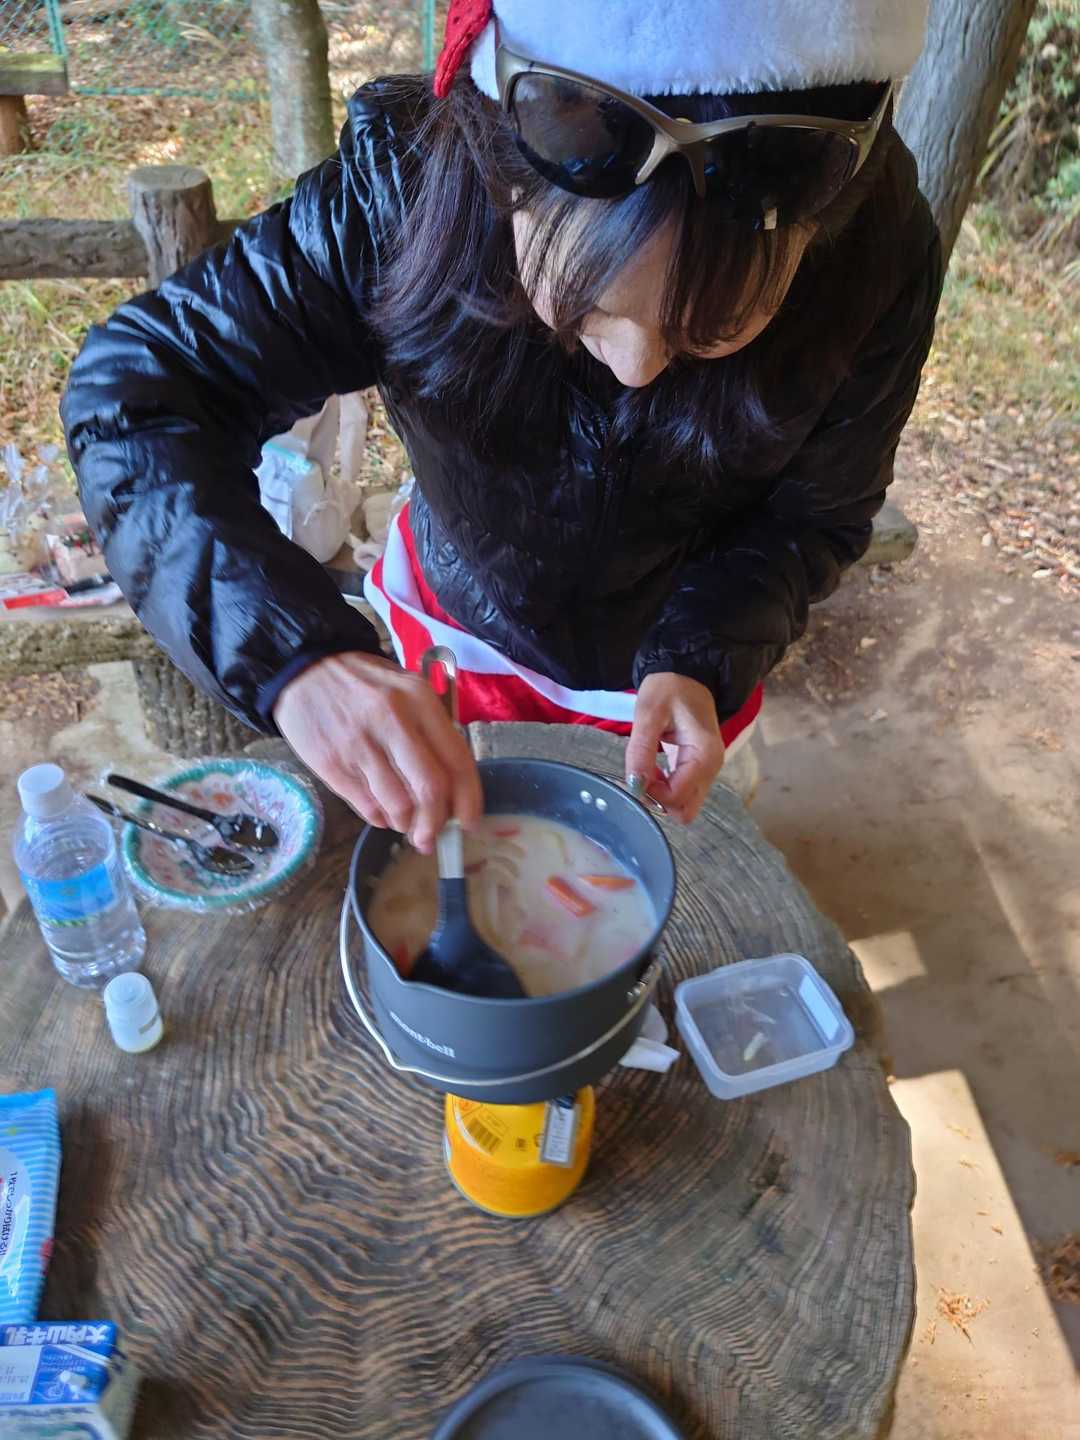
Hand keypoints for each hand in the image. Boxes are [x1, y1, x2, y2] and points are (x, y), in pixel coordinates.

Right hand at [273, 651, 481, 851]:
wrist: (304, 668)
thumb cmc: (362, 683)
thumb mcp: (405, 689)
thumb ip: (429, 730)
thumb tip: (451, 788)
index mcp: (419, 700)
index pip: (457, 761)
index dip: (468, 800)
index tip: (469, 821)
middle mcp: (393, 721)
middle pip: (431, 789)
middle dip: (436, 823)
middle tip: (432, 837)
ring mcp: (360, 744)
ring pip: (398, 804)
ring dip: (406, 824)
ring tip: (404, 823)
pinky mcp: (332, 764)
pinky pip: (366, 806)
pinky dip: (379, 818)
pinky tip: (381, 813)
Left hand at [625, 673, 724, 823]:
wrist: (686, 673)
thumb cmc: (669, 688)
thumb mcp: (649, 713)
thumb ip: (641, 751)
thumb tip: (634, 785)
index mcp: (704, 756)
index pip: (678, 797)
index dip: (652, 793)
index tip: (636, 773)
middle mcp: (711, 769)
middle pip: (685, 810)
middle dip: (658, 801)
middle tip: (642, 775)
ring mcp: (707, 772)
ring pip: (684, 805)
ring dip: (660, 795)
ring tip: (647, 768)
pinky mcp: (698, 770)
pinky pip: (682, 793)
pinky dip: (665, 789)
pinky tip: (653, 769)